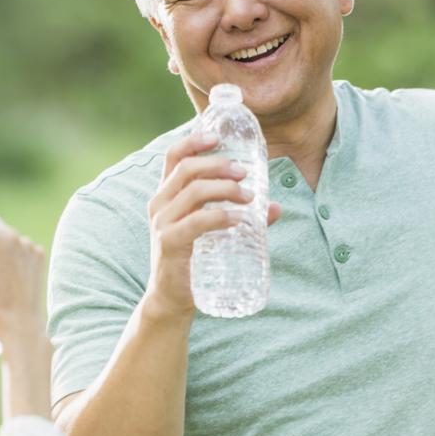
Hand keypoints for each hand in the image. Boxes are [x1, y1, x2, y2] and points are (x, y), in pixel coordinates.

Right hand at [143, 133, 280, 319]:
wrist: (171, 298)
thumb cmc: (192, 259)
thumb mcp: (211, 231)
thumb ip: (240, 215)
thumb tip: (275, 207)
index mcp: (166, 195)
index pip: (173, 157)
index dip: (193, 141)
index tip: (217, 137)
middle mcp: (159, 204)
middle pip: (186, 169)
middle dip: (218, 164)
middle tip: (245, 171)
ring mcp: (162, 223)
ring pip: (193, 191)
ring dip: (225, 188)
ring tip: (249, 196)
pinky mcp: (169, 243)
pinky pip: (197, 222)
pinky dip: (221, 216)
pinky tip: (239, 219)